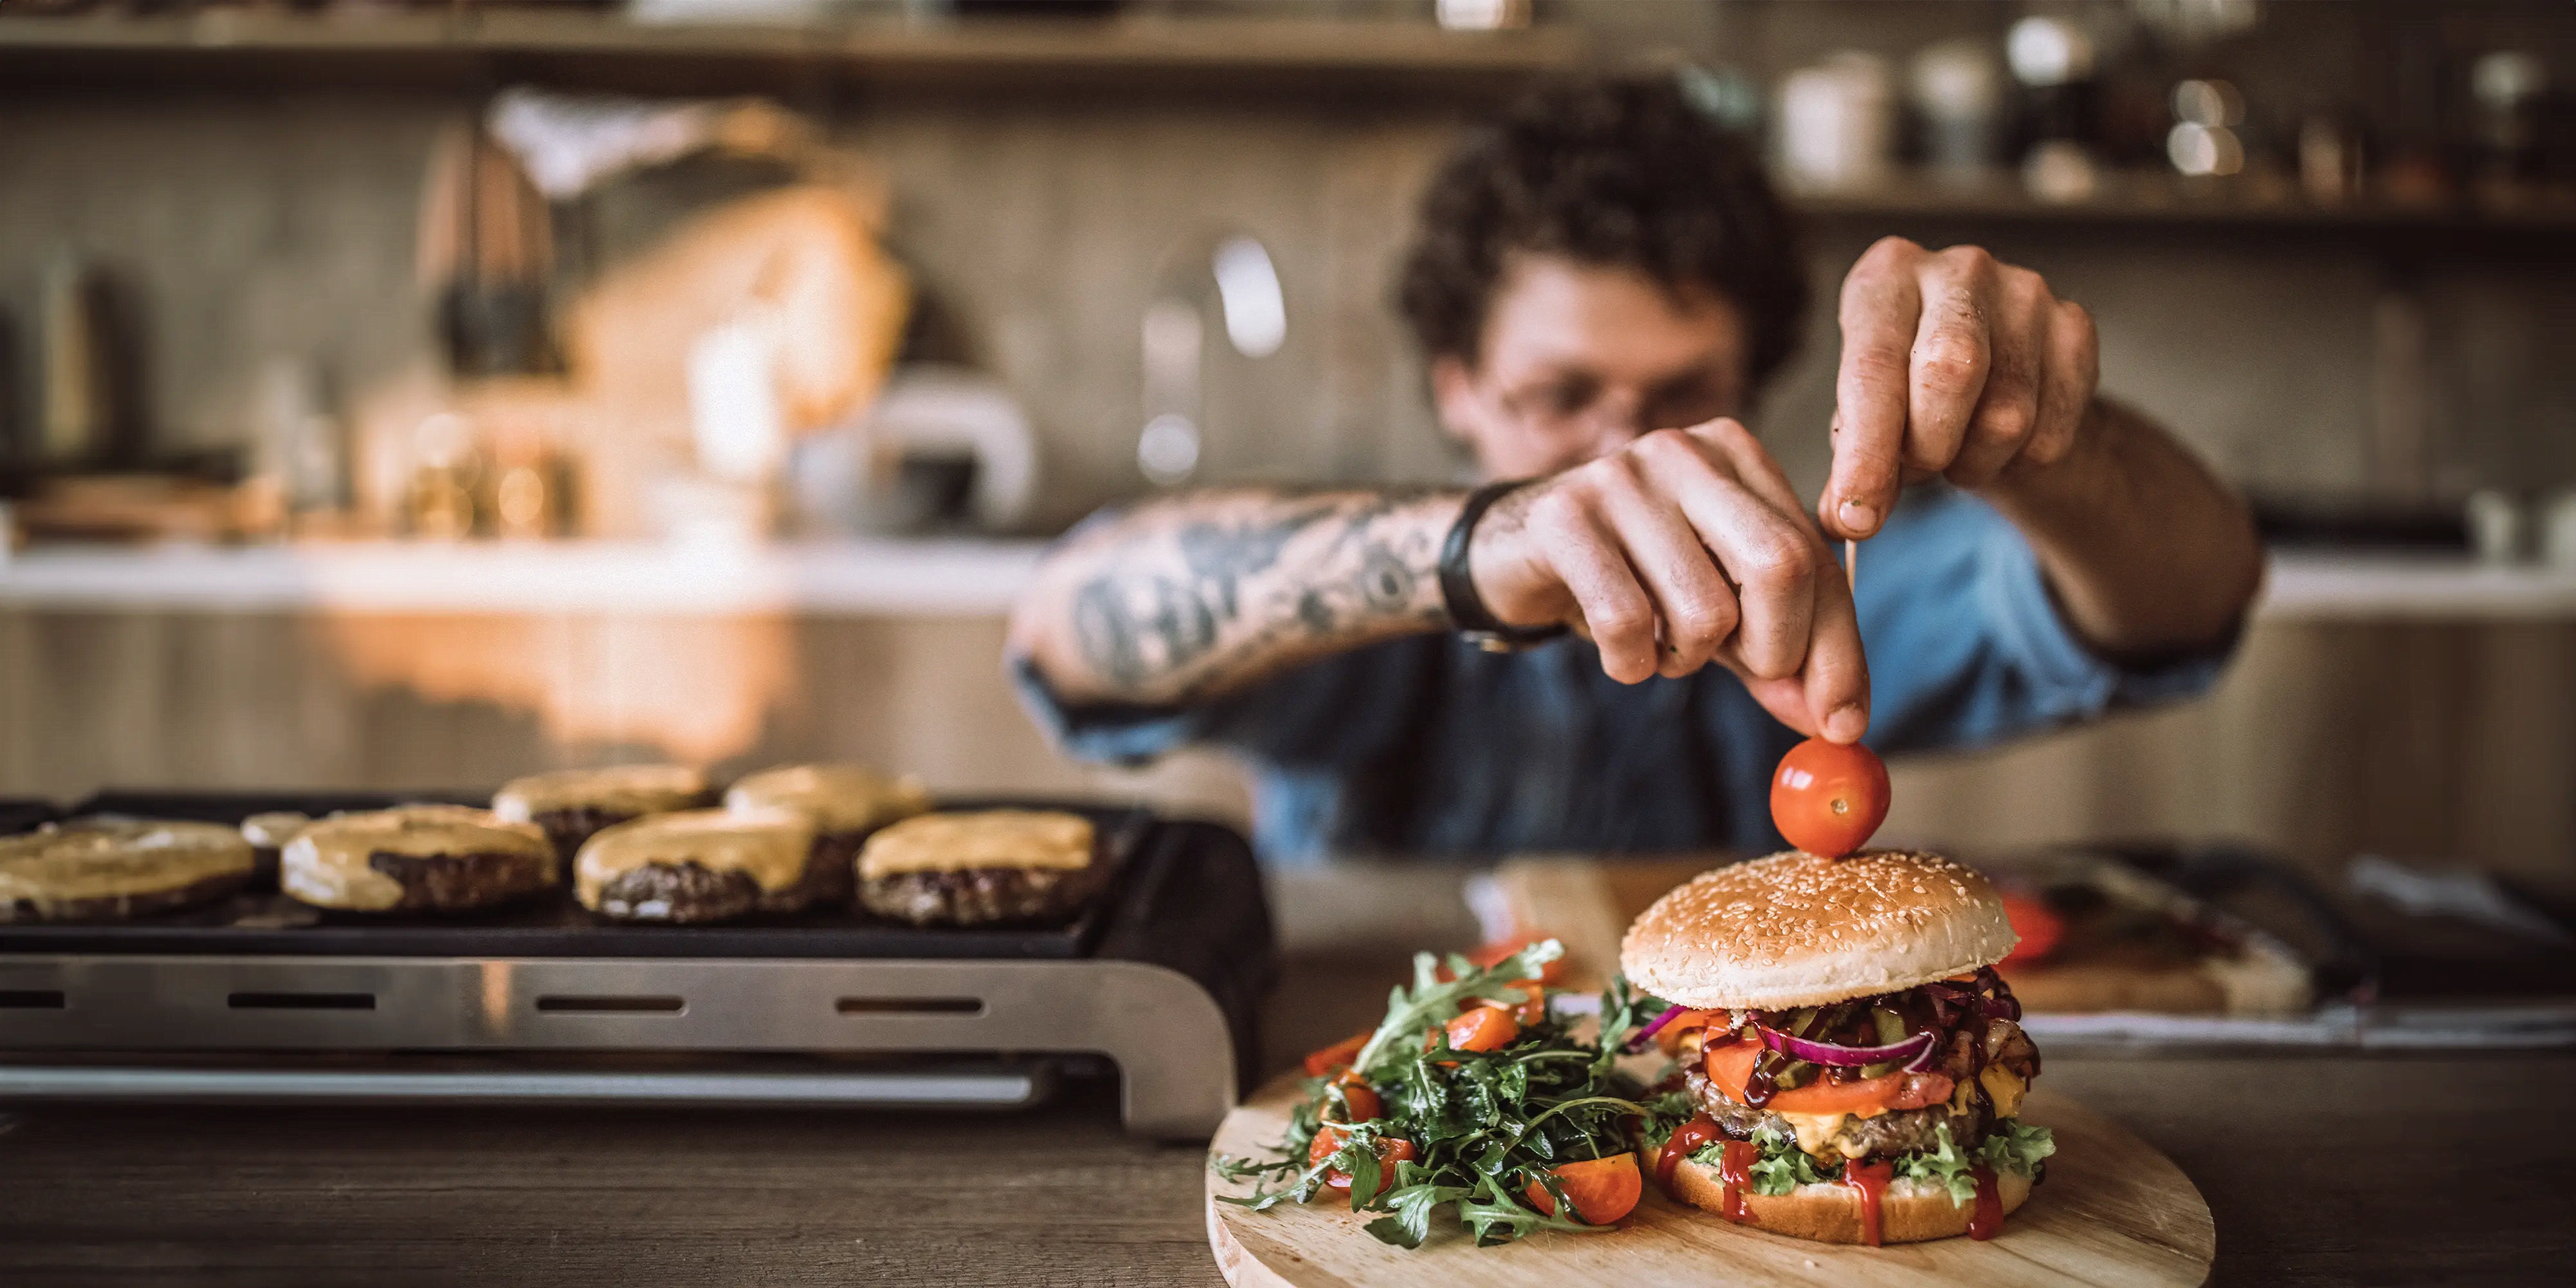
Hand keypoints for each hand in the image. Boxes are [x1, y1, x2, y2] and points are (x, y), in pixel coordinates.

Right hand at [1469, 419, 1868, 741]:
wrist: (1512, 553)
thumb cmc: (1630, 577)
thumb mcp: (1716, 610)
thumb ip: (1778, 654)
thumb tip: (1839, 722)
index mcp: (1737, 455)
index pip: (1815, 557)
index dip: (1838, 648)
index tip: (1843, 722)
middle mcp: (1685, 452)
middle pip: (1780, 566)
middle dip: (1774, 650)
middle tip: (1744, 672)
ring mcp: (1621, 477)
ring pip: (1705, 609)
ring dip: (1687, 659)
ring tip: (1658, 644)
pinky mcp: (1565, 516)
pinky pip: (1628, 622)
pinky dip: (1632, 663)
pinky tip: (1621, 651)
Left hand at [1822, 238, 2100, 539]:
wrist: (1989, 371)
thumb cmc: (1907, 388)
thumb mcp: (1863, 412)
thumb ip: (1853, 461)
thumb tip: (1846, 519)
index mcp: (1888, 276)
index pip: (1873, 366)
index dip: (1865, 449)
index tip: (1856, 515)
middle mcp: (1960, 270)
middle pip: (1950, 373)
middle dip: (1927, 448)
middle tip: (1915, 472)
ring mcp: (2027, 293)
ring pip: (2007, 415)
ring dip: (1972, 463)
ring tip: (1955, 452)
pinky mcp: (2076, 328)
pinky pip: (2051, 434)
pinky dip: (2018, 464)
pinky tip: (1999, 445)